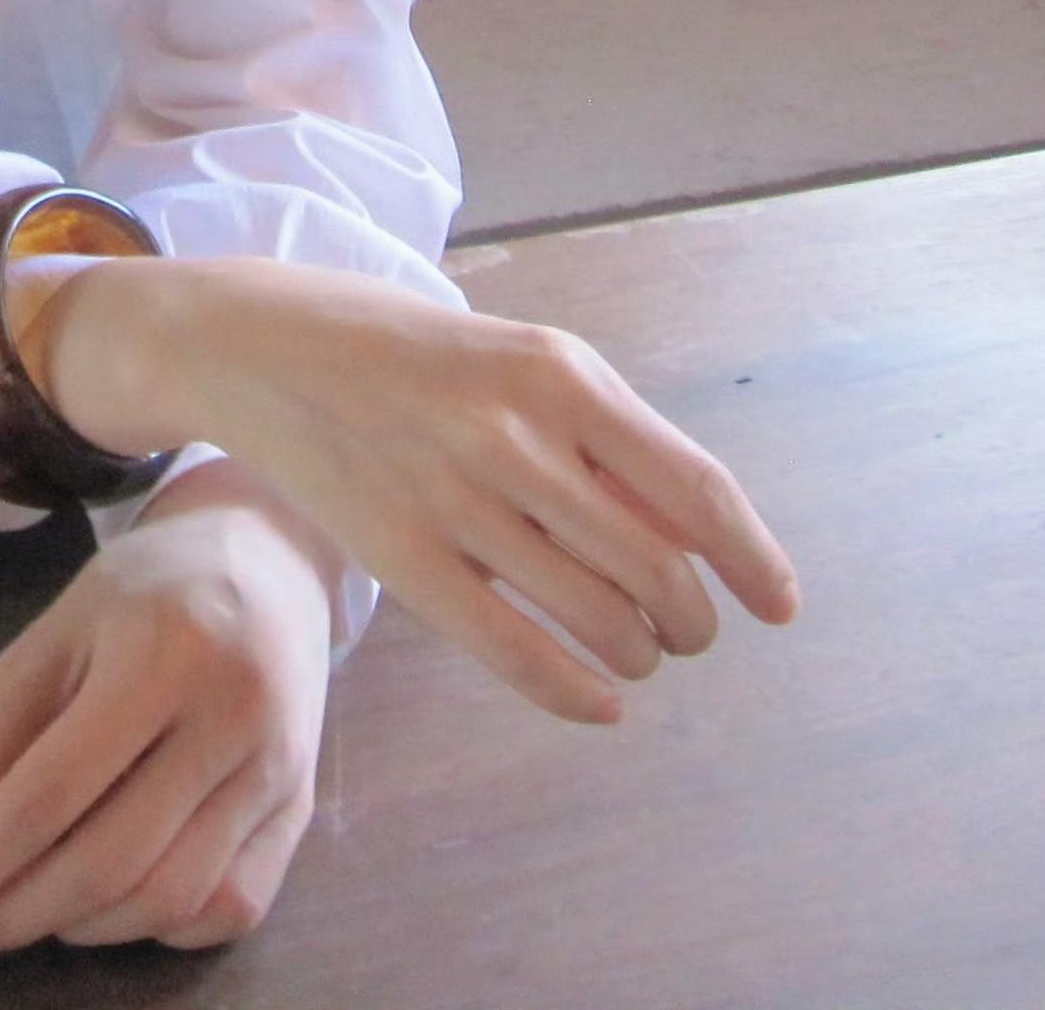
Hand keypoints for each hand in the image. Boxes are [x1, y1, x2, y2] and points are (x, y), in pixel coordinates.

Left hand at [0, 463, 337, 953]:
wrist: (267, 566)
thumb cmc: (142, 596)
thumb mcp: (49, 638)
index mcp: (158, 655)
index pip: (48, 794)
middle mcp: (232, 717)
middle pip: (109, 862)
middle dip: (15, 912)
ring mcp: (279, 770)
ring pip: (169, 900)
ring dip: (79, 927)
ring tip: (26, 906)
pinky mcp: (302, 810)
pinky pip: (227, 909)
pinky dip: (155, 928)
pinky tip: (110, 901)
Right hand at [16, 255, 800, 727]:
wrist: (263, 344)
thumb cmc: (414, 353)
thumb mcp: (521, 357)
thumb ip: (607, 437)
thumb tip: (701, 537)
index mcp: (560, 373)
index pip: (697, 489)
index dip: (754, 559)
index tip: (780, 604)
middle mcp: (514, 435)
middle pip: (658, 570)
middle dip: (693, 619)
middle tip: (686, 629)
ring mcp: (453, 499)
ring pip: (598, 619)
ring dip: (638, 653)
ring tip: (634, 649)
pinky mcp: (399, 557)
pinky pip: (514, 652)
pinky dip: (575, 691)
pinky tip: (598, 699)